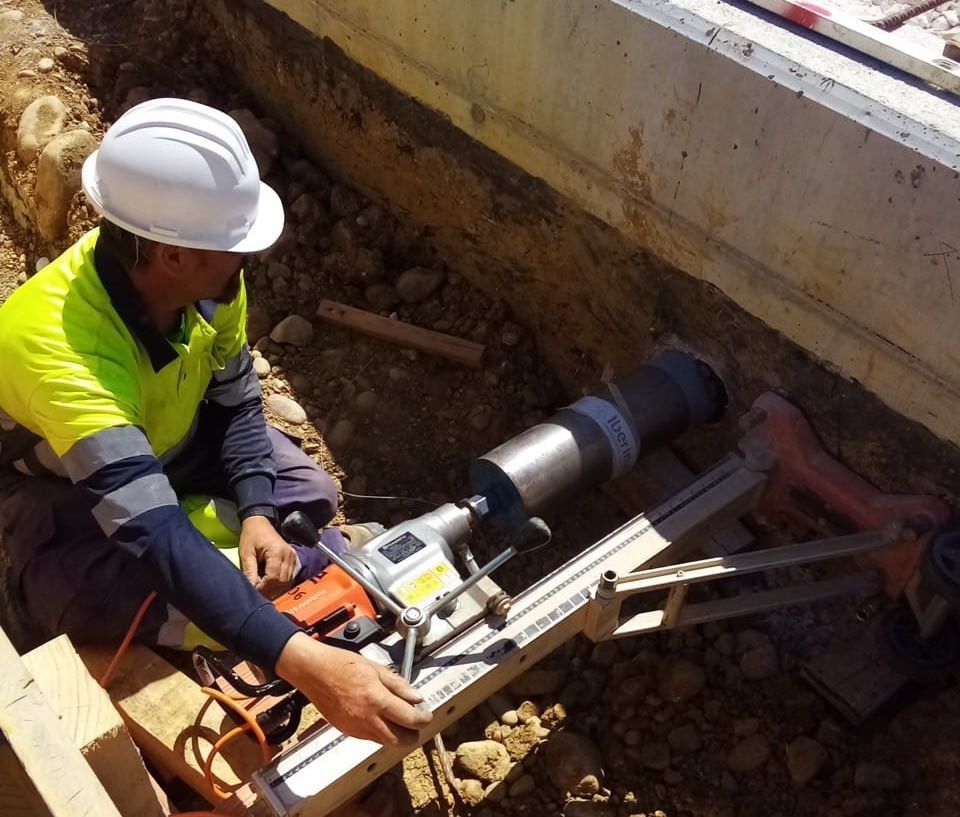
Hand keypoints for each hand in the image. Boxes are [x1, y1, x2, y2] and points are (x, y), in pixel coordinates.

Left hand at [239, 514, 298, 596]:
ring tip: (263, 586)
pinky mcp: (293, 559)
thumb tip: (251, 588)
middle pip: (282, 581)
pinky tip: (270, 582)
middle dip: (269, 589)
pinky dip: (280, 583)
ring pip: (287, 581)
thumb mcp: (246, 552)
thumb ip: (249, 571)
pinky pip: (290, 577)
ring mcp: (293, 557)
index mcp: (277, 552)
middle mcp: (288, 555)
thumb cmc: (252, 536)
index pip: (273, 578)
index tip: (253, 589)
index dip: (263, 587)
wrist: (260, 523)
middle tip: (257, 590)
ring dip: (275, 588)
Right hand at [275, 633, 432, 744]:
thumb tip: (416, 698)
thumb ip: (398, 685)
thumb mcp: (375, 668)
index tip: (427, 715)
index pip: (409, 719)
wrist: (313, 671)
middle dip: (412, 734)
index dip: (423, 719)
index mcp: (376, 699)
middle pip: (399, 740)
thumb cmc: (341, 664)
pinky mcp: (346, 731)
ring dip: (396, 734)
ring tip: (399, 718)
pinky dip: (380, 731)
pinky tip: (379, 717)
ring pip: (384, 741)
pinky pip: (369, 737)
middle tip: (416, 722)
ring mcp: (355, 727)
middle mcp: (366, 718)